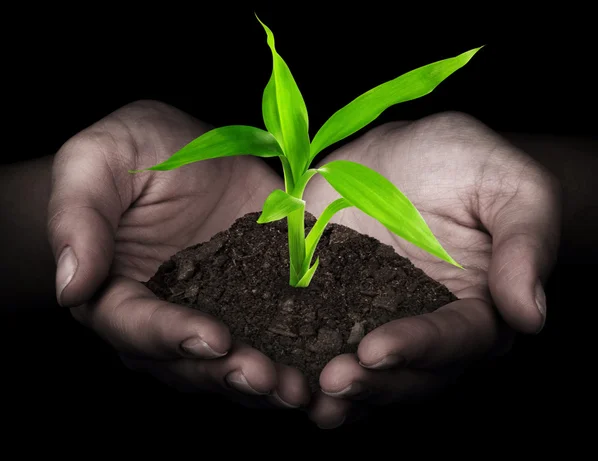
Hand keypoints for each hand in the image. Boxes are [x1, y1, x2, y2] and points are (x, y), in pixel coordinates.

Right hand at [47, 100, 309, 408]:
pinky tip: (329, 364)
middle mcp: (169, 314)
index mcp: (119, 291)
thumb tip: (71, 284)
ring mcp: (218, 308)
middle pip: (192, 361)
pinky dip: (300, 351)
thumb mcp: (94, 162)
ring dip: (269, 380)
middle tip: (271, 379)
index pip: (137, 325)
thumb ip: (78, 219)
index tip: (213, 339)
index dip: (173, 337)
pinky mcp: (260, 293)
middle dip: (231, 373)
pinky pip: (277, 330)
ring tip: (302, 388)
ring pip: (236, 359)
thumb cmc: (127, 152)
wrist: (179, 150)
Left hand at [302, 111, 560, 427]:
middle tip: (332, 382)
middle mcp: (424, 326)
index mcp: (475, 307)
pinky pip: (315, 338)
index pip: (455, 339)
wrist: (407, 153)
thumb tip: (530, 315)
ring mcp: (374, 318)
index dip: (419, 349)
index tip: (377, 350)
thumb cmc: (467, 163)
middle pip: (406, 374)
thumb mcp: (509, 186)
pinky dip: (295, 357)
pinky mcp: (331, 302)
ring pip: (361, 371)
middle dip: (369, 383)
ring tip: (297, 393)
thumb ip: (525, 244)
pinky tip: (269, 363)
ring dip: (331, 390)